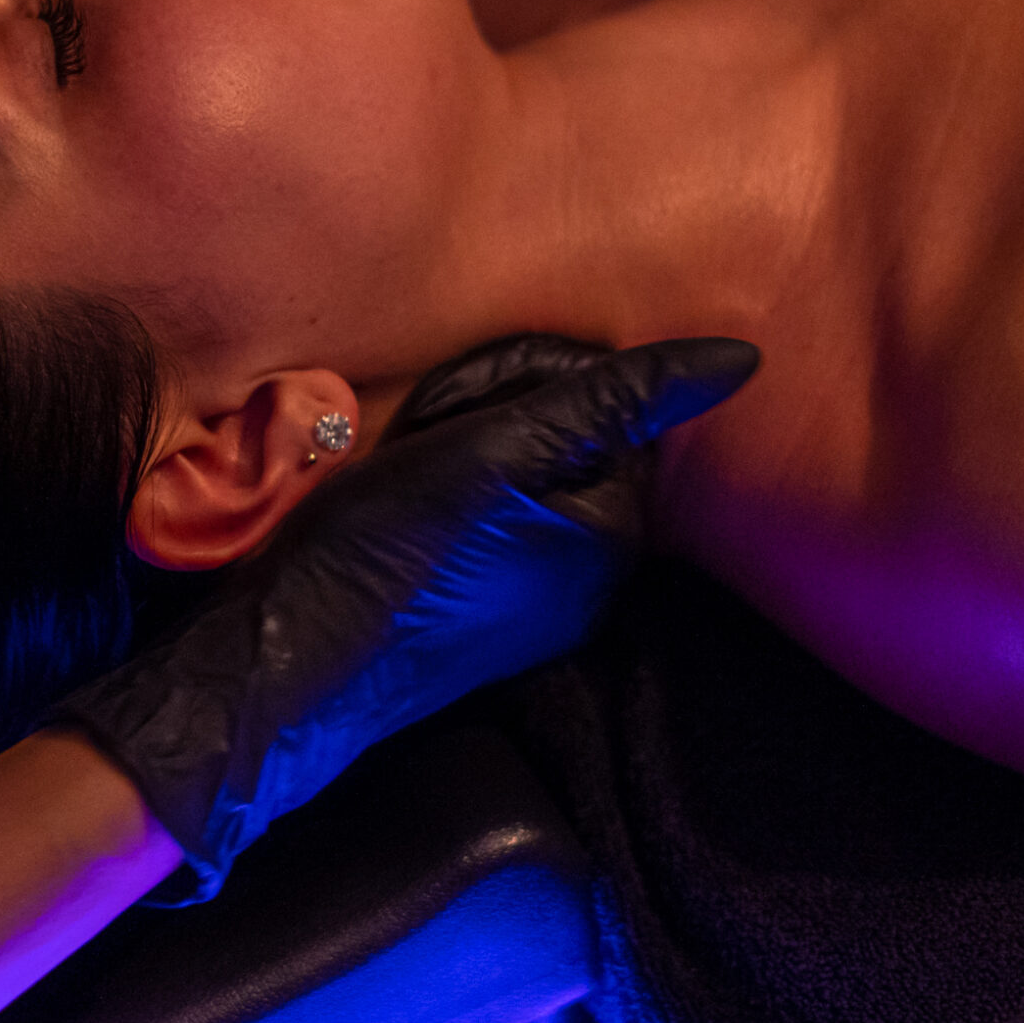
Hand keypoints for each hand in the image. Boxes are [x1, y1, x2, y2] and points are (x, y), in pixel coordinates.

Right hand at [50, 335, 755, 901]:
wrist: (282, 661)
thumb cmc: (381, 551)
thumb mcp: (489, 452)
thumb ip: (613, 400)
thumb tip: (742, 360)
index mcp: (610, 540)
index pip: (607, 406)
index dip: (531, 381)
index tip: (464, 405)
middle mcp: (589, 583)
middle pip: (567, 444)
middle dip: (498, 416)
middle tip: (424, 433)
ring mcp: (533, 608)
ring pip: (519, 480)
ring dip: (464, 451)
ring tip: (401, 468)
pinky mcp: (479, 620)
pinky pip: (483, 528)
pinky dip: (442, 499)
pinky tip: (393, 514)